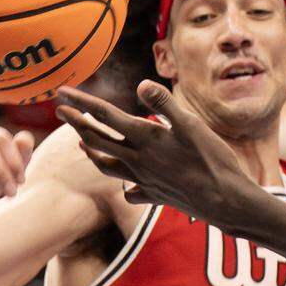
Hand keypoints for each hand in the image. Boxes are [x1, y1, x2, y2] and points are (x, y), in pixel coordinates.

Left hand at [55, 81, 255, 222]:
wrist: (224, 200)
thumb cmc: (212, 159)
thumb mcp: (192, 125)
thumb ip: (165, 104)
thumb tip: (140, 84)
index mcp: (145, 138)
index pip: (105, 116)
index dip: (82, 103)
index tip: (62, 93)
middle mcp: (138, 159)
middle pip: (98, 139)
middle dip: (77, 123)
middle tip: (61, 110)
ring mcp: (144, 179)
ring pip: (107, 165)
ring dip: (91, 151)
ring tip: (81, 143)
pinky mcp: (155, 195)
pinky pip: (131, 191)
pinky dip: (124, 185)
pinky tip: (126, 184)